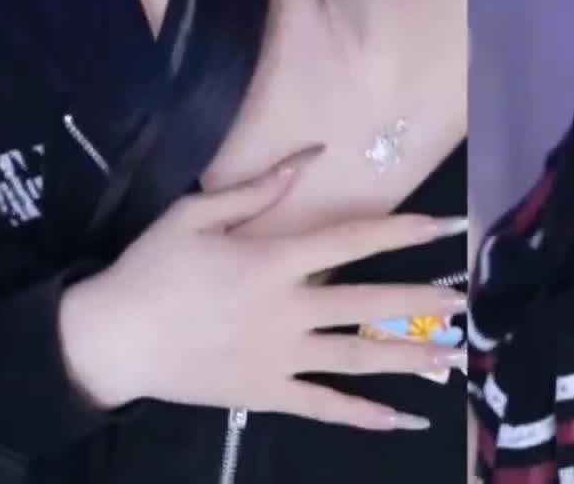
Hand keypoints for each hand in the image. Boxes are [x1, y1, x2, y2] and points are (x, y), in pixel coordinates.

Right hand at [58, 146, 469, 429]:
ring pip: (357, 359)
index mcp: (272, 261)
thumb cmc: (149, 270)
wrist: (107, 340)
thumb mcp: (194, 215)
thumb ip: (257, 188)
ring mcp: (278, 357)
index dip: (404, 231)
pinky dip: (365, 416)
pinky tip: (404, 420)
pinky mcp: (265, 392)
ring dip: (410, 358)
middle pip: (369, 304)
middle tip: (467, 302)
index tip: (448, 225)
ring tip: (454, 358)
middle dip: (422, 301)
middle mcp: (285, 310)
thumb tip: (310, 154)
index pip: (352, 240)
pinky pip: (323, 406)